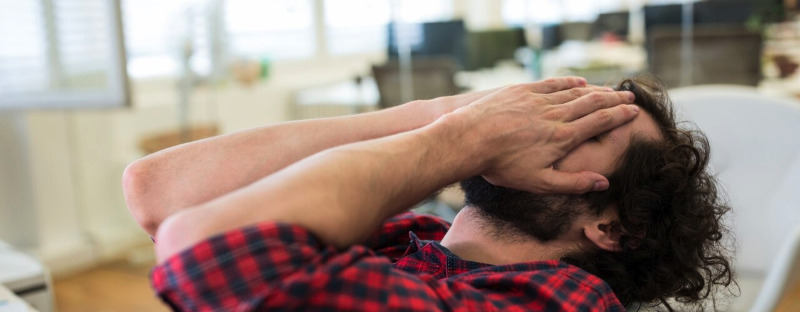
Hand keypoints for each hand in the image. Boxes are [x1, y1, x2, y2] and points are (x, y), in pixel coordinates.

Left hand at [446, 77, 638, 193]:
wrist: (468, 140)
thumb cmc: (501, 166)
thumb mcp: (539, 182)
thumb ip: (573, 183)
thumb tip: (603, 183)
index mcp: (563, 138)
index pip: (599, 123)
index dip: (619, 116)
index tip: (634, 112)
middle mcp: (555, 115)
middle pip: (592, 103)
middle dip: (614, 99)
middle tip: (630, 96)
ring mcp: (538, 100)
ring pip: (574, 92)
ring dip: (595, 90)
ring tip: (609, 89)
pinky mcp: (521, 91)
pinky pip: (551, 84)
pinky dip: (568, 82)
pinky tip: (578, 82)